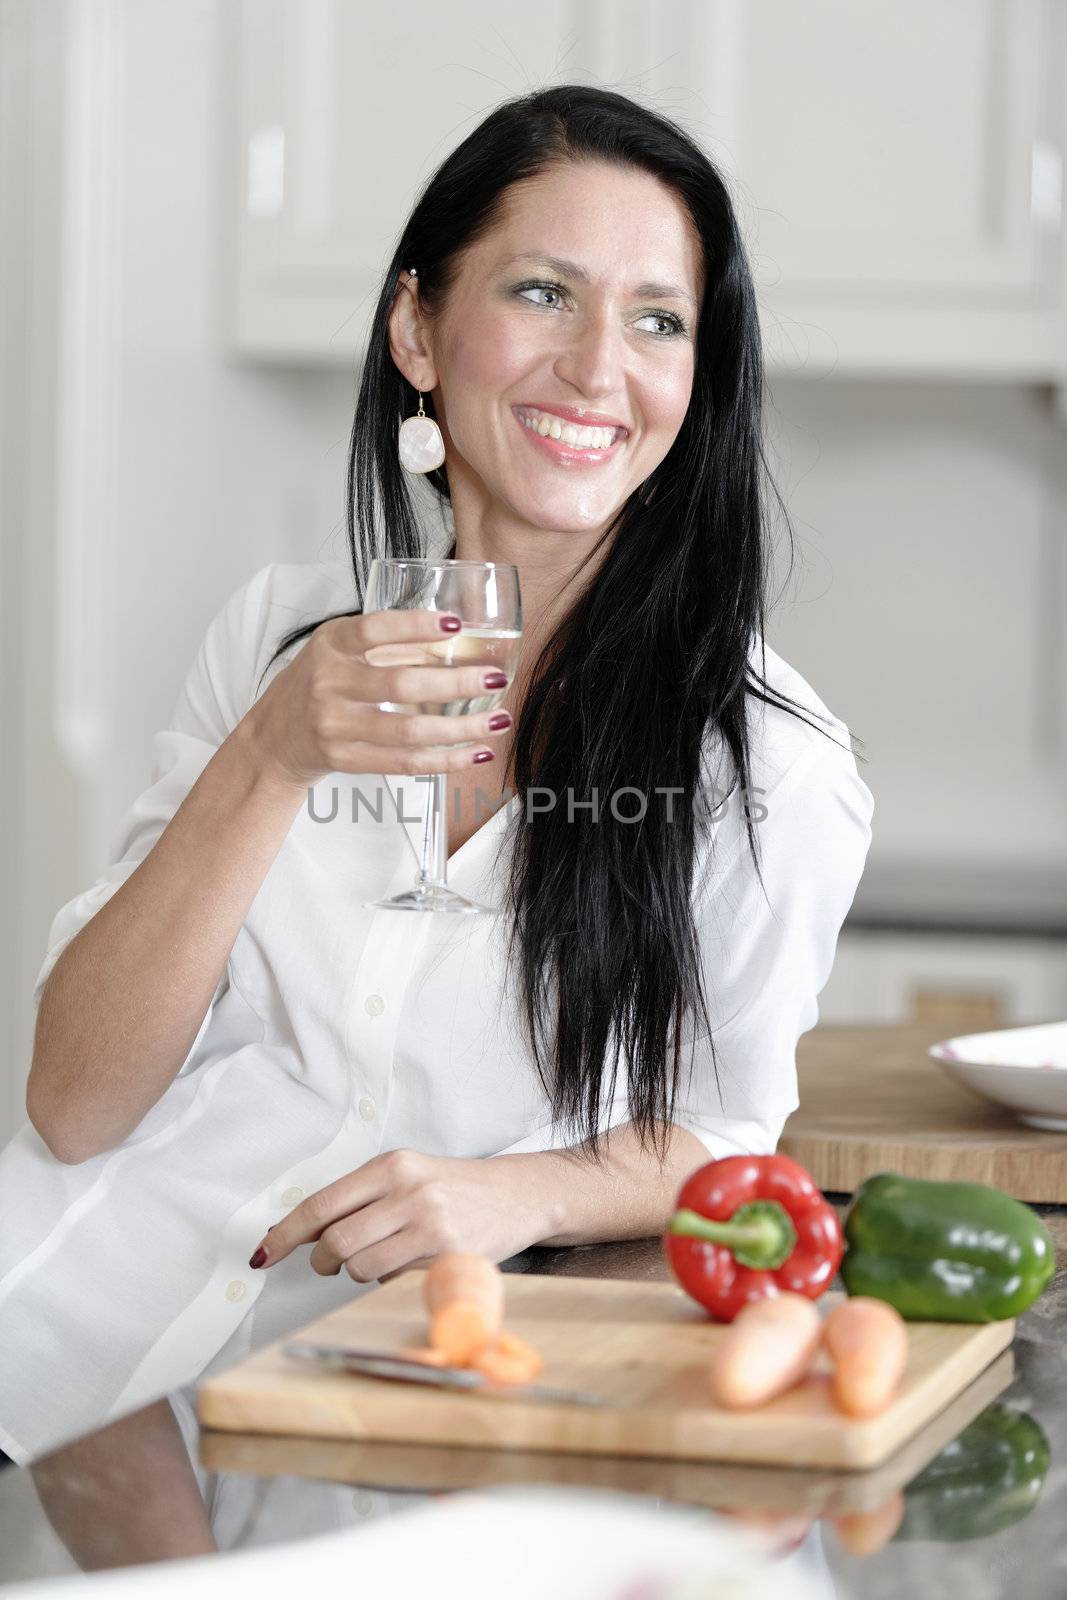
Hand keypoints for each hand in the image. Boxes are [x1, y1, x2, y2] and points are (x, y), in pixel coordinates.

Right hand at [243, 607, 511, 788]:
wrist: (272, 737)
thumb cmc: (317, 684)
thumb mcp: (338, 651)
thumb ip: (387, 644)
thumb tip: (457, 636)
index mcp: (331, 644)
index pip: (375, 629)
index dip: (416, 626)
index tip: (456, 625)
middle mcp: (329, 682)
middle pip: (401, 684)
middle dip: (456, 683)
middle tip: (496, 679)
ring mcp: (334, 724)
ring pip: (408, 730)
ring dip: (460, 728)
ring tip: (497, 721)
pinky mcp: (343, 758)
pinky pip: (402, 763)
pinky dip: (444, 760)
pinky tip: (474, 753)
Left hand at [247, 1148, 545, 1282]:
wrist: (519, 1194)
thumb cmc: (454, 1188)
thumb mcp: (407, 1177)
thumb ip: (358, 1200)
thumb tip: (299, 1234)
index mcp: (391, 1166)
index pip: (321, 1205)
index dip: (284, 1235)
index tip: (263, 1253)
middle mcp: (408, 1190)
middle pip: (335, 1242)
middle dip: (324, 1261)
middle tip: (331, 1262)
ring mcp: (429, 1223)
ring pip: (360, 1266)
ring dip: (357, 1272)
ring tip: (381, 1258)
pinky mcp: (446, 1254)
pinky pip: (392, 1279)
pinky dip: (388, 1279)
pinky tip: (410, 1262)